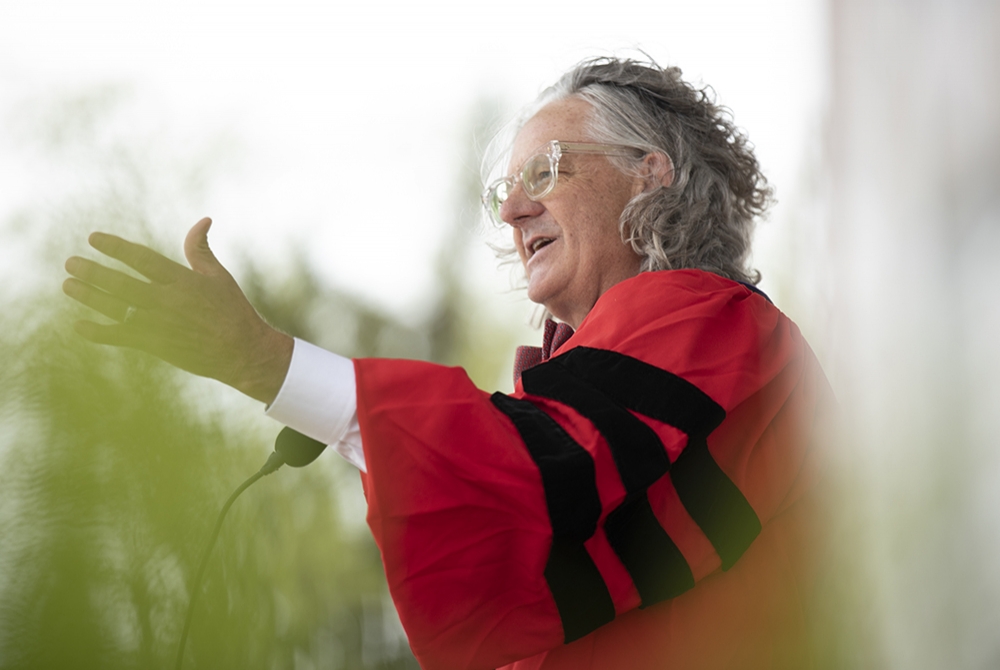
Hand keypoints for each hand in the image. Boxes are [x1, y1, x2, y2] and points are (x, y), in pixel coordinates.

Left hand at [62, 217, 292, 403]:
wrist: (243, 352)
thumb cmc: (233, 312)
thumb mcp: (219, 277)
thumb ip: (201, 250)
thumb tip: (202, 220)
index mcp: (183, 281)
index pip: (142, 259)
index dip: (116, 248)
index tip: (94, 239)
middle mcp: (168, 301)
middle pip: (122, 284)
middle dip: (93, 272)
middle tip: (70, 263)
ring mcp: (161, 325)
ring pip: (117, 308)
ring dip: (90, 297)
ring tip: (68, 286)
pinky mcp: (157, 346)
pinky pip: (121, 337)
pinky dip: (99, 333)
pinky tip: (80, 326)